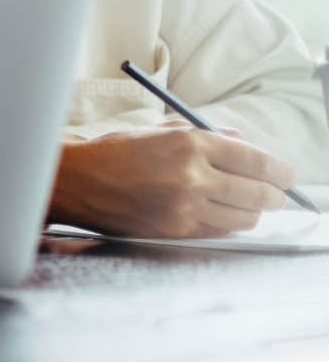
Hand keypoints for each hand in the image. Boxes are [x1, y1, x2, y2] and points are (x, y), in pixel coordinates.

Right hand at [49, 125, 294, 237]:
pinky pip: (219, 231)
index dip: (279, 170)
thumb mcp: (158, 130)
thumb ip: (204, 135)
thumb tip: (242, 143)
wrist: (74, 181)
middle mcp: (191, 176)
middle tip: (276, 193)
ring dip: (252, 211)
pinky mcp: (175, 230)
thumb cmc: (113, 152)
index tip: (287, 174)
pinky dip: (227, 223)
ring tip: (247, 204)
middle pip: (258, 193)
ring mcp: (184, 207)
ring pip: (244, 218)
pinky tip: (219, 213)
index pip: (255, 160)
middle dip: (274, 194)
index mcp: (188, 143)